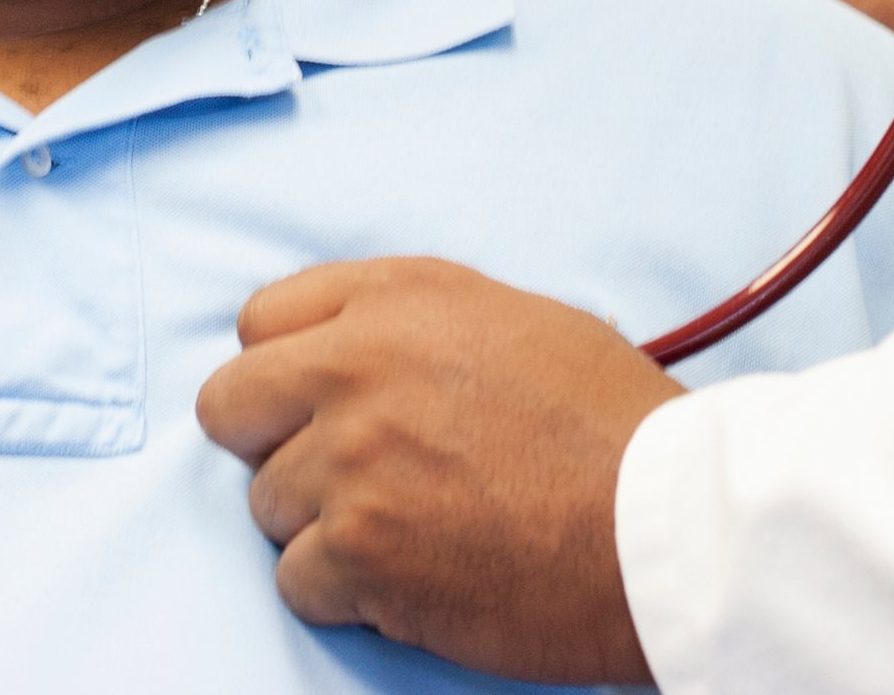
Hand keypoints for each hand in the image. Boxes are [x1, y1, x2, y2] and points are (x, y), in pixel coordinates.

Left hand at [197, 258, 683, 684]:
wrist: (663, 524)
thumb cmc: (612, 426)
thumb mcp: (515, 322)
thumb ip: (414, 324)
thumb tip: (352, 350)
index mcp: (397, 298)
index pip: (262, 322)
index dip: (286, 373)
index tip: (315, 406)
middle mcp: (357, 365)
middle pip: (230, 406)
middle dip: (271, 444)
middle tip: (335, 477)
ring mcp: (350, 460)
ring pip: (265, 504)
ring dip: (321, 527)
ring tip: (409, 531)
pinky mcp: (358, 550)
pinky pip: (297, 581)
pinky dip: (347, 595)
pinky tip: (414, 578)